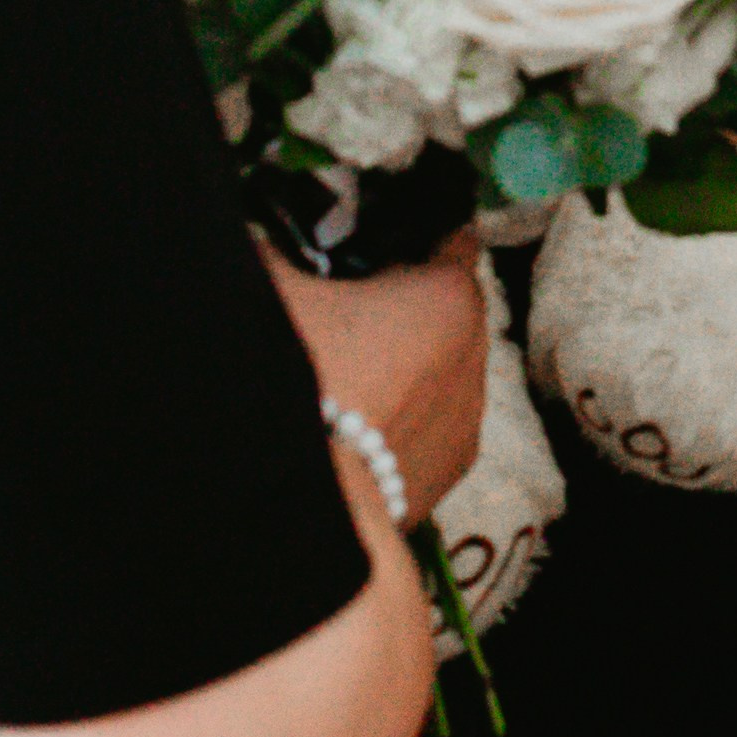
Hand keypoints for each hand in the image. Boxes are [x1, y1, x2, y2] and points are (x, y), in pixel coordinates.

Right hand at [263, 229, 487, 525]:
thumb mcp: (272, 291)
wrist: (308, 502)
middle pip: (446, 307)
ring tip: (345, 372)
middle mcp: (475, 353)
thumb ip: (274, 251)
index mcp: (447, 295)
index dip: (415, 234)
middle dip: (406, 302)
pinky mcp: (448, 474)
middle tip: (348, 303)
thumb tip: (261, 236)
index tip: (377, 238)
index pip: (452, 239)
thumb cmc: (298, 377)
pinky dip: (402, 418)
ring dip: (406, 363)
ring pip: (440, 369)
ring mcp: (466, 420)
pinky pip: (429, 425)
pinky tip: (354, 425)